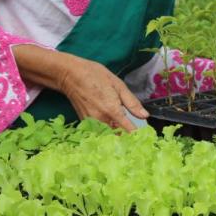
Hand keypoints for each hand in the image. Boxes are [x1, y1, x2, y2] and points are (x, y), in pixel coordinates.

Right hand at [12, 45, 146, 132]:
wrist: (70, 75)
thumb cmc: (95, 75)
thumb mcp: (118, 85)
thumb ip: (132, 102)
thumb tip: (145, 116)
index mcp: (112, 110)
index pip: (129, 131)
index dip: (138, 136)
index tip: (145, 138)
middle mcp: (101, 120)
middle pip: (118, 138)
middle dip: (128, 140)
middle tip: (137, 138)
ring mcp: (91, 123)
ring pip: (108, 137)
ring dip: (117, 138)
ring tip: (125, 134)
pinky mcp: (85, 123)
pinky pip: (99, 133)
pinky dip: (107, 134)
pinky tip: (112, 128)